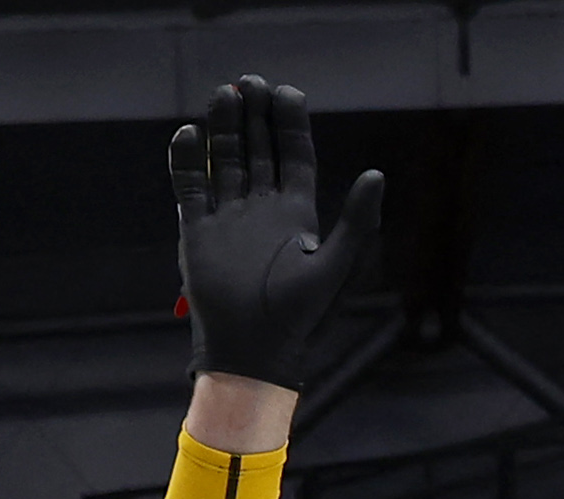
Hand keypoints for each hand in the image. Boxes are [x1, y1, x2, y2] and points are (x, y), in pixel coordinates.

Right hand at [167, 75, 384, 391]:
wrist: (253, 351)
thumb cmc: (299, 317)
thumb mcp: (335, 265)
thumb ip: (356, 221)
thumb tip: (377, 174)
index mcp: (296, 213)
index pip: (293, 155)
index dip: (290, 123)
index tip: (285, 91)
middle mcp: (261, 210)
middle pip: (258, 149)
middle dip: (254, 115)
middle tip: (249, 81)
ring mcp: (227, 218)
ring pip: (224, 160)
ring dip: (223, 128)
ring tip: (224, 93)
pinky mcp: (197, 231)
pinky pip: (189, 187)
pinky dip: (187, 160)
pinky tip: (189, 133)